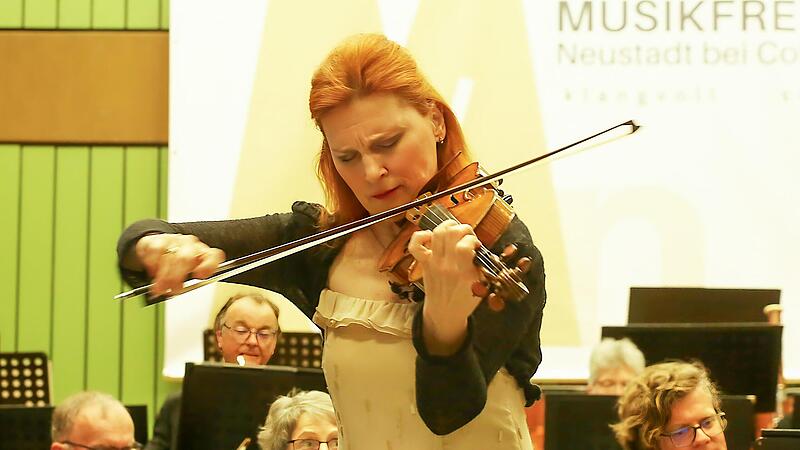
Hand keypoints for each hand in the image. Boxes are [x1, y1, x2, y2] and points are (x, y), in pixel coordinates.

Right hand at [133, 233, 224, 296]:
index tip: (199, 276)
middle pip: (186, 258)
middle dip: (176, 277)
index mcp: (204, 254)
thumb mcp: (189, 277)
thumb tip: (176, 291)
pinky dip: (152, 264)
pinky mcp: (157, 239)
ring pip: (170, 255)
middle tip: (171, 290)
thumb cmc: (179, 266)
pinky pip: (155, 250)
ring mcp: (174, 240)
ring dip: (163, 275)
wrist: (160, 248)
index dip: (208, 266)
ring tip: (159, 287)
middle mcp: (190, 245)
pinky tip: (153, 272)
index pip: (213, 256)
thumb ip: (189, 285)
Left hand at [407, 220, 481, 354]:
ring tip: (455, 231)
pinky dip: (421, 235)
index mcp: (462, 272)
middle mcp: (446, 265)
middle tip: (467, 237)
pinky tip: (432, 236)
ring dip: (448, 225)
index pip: (465, 244)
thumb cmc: (465, 299)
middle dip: (464, 229)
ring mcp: (433, 262)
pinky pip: (415, 245)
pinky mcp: (424, 262)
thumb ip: (481, 265)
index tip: (476, 246)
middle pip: (451, 232)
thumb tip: (480, 248)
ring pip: (437, 232)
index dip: (473, 240)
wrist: (444, 313)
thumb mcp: (480, 285)